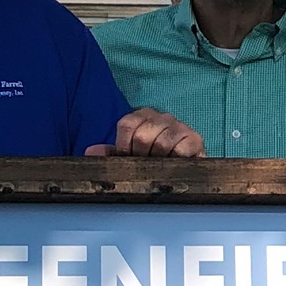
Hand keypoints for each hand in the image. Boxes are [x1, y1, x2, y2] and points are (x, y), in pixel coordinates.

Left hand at [85, 109, 206, 158]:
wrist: (185, 170)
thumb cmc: (155, 161)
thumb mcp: (129, 157)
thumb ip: (110, 154)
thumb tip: (90, 152)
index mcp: (143, 115)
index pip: (126, 124)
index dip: (124, 146)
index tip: (129, 157)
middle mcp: (162, 116)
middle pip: (142, 135)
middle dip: (141, 156)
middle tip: (148, 163)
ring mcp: (180, 126)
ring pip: (161, 144)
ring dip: (159, 161)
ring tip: (161, 164)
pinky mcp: (195, 139)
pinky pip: (180, 150)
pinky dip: (175, 160)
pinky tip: (175, 163)